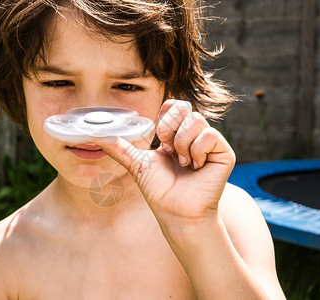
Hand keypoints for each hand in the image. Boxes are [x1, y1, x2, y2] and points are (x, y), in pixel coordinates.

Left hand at [93, 99, 235, 226]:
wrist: (176, 212)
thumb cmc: (160, 191)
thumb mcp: (137, 164)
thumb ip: (119, 147)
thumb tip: (95, 134)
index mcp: (176, 134)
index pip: (174, 105)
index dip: (165, 115)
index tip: (159, 137)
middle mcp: (194, 135)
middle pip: (184, 108)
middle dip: (169, 130)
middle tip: (169, 152)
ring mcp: (210, 143)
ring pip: (196, 120)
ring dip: (182, 144)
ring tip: (183, 163)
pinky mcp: (224, 152)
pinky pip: (210, 135)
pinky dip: (197, 151)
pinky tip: (197, 167)